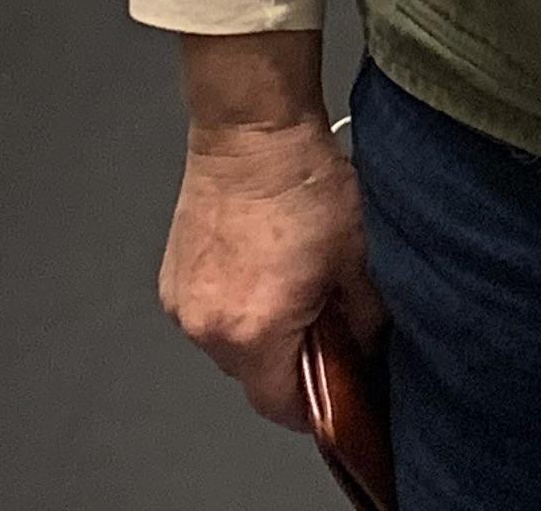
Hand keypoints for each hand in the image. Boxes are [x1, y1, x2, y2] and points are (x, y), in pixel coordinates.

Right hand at [158, 33, 381, 431]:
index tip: (338, 394)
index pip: (280, 405)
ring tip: (295, 287)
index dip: (315, 406)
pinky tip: (265, 269)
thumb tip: (369, 349)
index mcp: (254, 332)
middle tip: (326, 326)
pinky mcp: (172, 279)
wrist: (252, 133)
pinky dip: (237, 305)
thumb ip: (366, 317)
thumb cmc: (304, 186)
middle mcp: (208, 327)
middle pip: (253, 376)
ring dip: (262, 331)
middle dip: (291, 361)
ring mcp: (184, 304)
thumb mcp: (358, 256)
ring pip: (231, 344)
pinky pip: (209, 314)